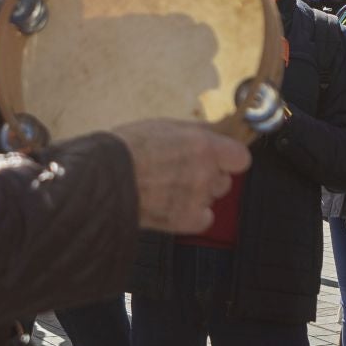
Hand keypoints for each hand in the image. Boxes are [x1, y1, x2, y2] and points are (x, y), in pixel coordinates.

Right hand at [111, 119, 251, 235]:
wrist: (105, 178)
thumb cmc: (127, 149)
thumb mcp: (163, 126)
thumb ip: (194, 131)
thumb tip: (216, 129)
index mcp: (203, 146)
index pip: (239, 157)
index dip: (230, 157)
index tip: (222, 157)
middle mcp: (205, 173)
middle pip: (225, 179)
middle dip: (210, 176)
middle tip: (187, 171)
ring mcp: (197, 198)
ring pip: (212, 198)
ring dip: (200, 194)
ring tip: (173, 187)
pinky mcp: (186, 220)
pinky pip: (204, 219)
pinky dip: (194, 215)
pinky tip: (176, 205)